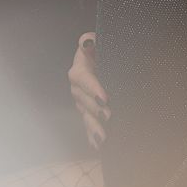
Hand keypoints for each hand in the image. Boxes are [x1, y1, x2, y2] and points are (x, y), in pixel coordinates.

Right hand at [67, 31, 110, 149]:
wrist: (106, 60)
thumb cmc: (105, 49)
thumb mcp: (100, 40)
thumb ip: (90, 40)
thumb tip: (86, 42)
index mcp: (81, 67)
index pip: (82, 78)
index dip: (91, 88)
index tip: (104, 97)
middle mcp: (78, 86)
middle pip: (82, 99)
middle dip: (94, 109)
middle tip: (108, 117)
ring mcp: (82, 100)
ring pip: (85, 115)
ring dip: (93, 127)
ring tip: (103, 138)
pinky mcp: (88, 112)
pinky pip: (88, 126)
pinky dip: (92, 137)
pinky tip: (99, 146)